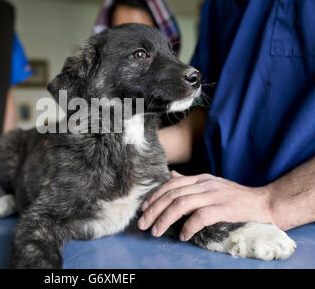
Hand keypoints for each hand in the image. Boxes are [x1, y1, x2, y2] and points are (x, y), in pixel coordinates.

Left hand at [138, 171, 272, 240]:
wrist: (266, 203)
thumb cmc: (238, 198)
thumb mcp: (212, 185)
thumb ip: (191, 182)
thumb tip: (171, 176)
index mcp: (201, 178)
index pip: (171, 184)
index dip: (155, 196)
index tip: (144, 209)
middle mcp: (205, 184)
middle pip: (172, 194)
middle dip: (154, 210)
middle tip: (144, 224)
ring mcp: (215, 195)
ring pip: (181, 204)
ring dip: (165, 219)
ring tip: (156, 231)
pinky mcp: (225, 208)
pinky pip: (200, 216)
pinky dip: (188, 226)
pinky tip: (183, 235)